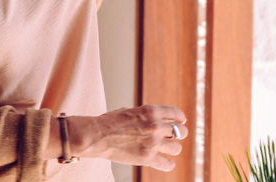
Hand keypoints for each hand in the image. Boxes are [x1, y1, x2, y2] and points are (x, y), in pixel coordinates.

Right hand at [69, 105, 186, 171]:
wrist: (94, 135)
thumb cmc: (107, 122)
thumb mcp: (129, 111)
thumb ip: (145, 115)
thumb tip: (155, 120)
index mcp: (150, 112)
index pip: (176, 114)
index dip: (180, 118)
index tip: (181, 122)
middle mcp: (155, 127)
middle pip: (181, 132)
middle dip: (178, 134)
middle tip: (173, 137)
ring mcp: (152, 143)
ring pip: (177, 148)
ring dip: (172, 148)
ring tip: (165, 149)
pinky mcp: (147, 158)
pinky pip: (168, 164)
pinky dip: (167, 164)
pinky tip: (164, 162)